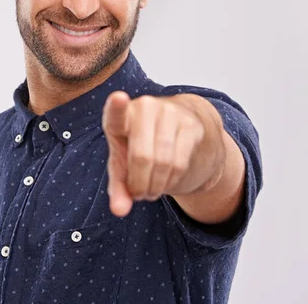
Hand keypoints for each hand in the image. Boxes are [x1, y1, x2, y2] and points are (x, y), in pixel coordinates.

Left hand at [101, 91, 205, 216]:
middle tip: (139, 194)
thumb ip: (118, 188)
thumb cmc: (138, 146)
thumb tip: (120, 211)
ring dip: (156, 186)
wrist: (175, 127)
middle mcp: (146, 107)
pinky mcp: (191, 124)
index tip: (118, 97)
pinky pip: (180, 163)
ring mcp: (170, 113)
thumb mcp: (123, 165)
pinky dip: (171, 181)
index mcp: (121, 115)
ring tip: (151, 189)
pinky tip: (167, 181)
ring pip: (164, 162)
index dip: (116, 107)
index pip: (116, 112)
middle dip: (140, 184)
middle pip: (142, 157)